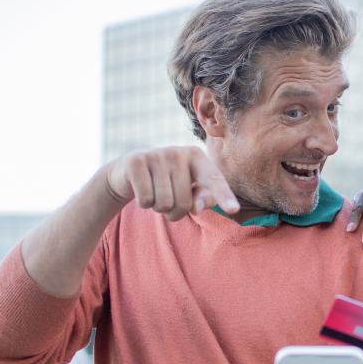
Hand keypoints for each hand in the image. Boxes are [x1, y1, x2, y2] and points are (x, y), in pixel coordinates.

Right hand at [104, 146, 237, 220]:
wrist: (128, 172)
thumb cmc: (167, 183)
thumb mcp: (190, 190)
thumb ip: (203, 198)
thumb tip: (195, 208)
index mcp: (196, 156)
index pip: (213, 179)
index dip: (224, 195)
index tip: (234, 209)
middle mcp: (178, 151)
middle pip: (184, 202)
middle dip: (174, 212)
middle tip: (167, 201)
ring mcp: (156, 154)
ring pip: (164, 203)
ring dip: (158, 208)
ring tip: (154, 195)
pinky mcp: (135, 161)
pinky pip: (146, 199)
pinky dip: (144, 204)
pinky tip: (141, 190)